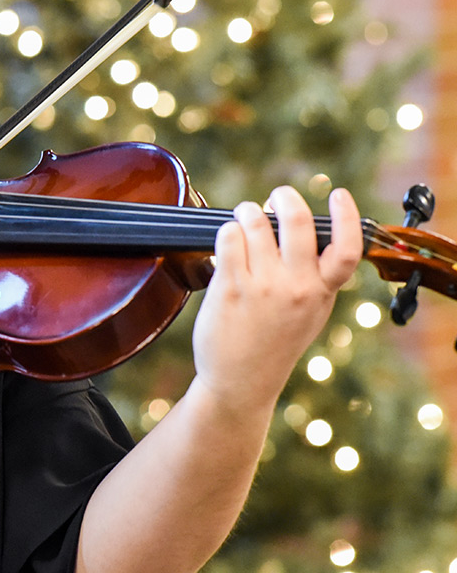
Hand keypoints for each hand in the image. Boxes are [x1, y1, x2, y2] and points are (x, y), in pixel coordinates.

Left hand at [191, 186, 361, 412]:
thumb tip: (303, 228)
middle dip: (285, 198)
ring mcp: (262, 286)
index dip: (347, 216)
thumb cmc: (274, 343)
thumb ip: (315, 277)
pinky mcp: (230, 288)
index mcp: (322, 292)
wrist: (241, 382)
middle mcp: (296, 287)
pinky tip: (228, 237)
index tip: (338, 194)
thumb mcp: (310, 313)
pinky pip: (229, 239)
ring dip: (249, 211)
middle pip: (297, 222)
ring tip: (246, 215)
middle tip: (278, 195)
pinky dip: (228, 230)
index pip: (347, 249)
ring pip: (256, 223)